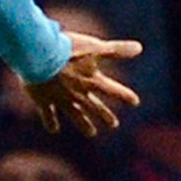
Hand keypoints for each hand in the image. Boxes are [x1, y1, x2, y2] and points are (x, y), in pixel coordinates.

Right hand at [24, 30, 143, 135]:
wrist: (41, 56)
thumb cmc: (68, 49)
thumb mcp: (95, 47)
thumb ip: (117, 49)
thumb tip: (140, 48)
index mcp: (92, 80)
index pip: (113, 90)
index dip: (125, 95)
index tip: (135, 102)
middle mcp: (79, 93)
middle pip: (95, 107)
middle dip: (105, 115)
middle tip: (113, 124)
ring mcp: (61, 99)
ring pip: (76, 115)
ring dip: (84, 124)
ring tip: (92, 133)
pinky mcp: (44, 100)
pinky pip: (49, 115)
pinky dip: (51, 122)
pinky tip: (54, 129)